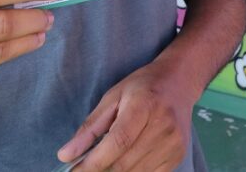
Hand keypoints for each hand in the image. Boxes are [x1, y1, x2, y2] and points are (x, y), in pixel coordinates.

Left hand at [58, 61, 194, 171]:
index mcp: (144, 105)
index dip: (95, 162)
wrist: (179, 83)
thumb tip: (66, 155)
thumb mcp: (112, 98)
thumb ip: (90, 128)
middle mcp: (163, 126)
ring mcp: (174, 144)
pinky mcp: (179, 156)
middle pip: (125, 162)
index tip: (75, 170)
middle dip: (101, 170)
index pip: (118, 141)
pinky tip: (126, 160)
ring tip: (106, 161)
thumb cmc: (142, 87)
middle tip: (85, 168)